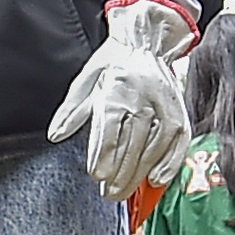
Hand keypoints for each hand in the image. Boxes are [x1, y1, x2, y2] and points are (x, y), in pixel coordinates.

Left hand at [50, 0, 197, 195]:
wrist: (146, 40)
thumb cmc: (113, 62)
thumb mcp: (86, 79)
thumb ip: (72, 110)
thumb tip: (56, 135)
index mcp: (116, 88)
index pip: (110, 129)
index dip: (104, 156)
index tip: (97, 176)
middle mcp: (143, 97)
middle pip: (133, 143)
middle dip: (120, 173)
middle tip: (109, 193)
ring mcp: (164, 105)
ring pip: (155, 146)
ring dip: (140, 173)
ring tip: (125, 192)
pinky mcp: (179, 111)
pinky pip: (178, 141)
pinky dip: (170, 163)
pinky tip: (157, 179)